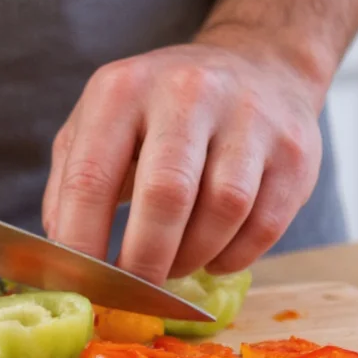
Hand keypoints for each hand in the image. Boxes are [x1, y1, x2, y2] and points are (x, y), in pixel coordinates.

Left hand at [42, 34, 323, 283]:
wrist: (256, 66)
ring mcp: (249, 117)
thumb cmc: (159, 112)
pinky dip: (233, 257)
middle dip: (144, 261)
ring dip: (191, 258)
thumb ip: (70, 184)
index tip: (78, 286)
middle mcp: (188, 92)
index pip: (90, 178)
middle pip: (165, 195)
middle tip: (133, 291)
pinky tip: (213, 256)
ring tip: (173, 266)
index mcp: (122, 89)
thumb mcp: (100, 125)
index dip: (81, 243)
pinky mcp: (295, 150)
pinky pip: (264, 225)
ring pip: (222, 211)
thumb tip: (62, 257)